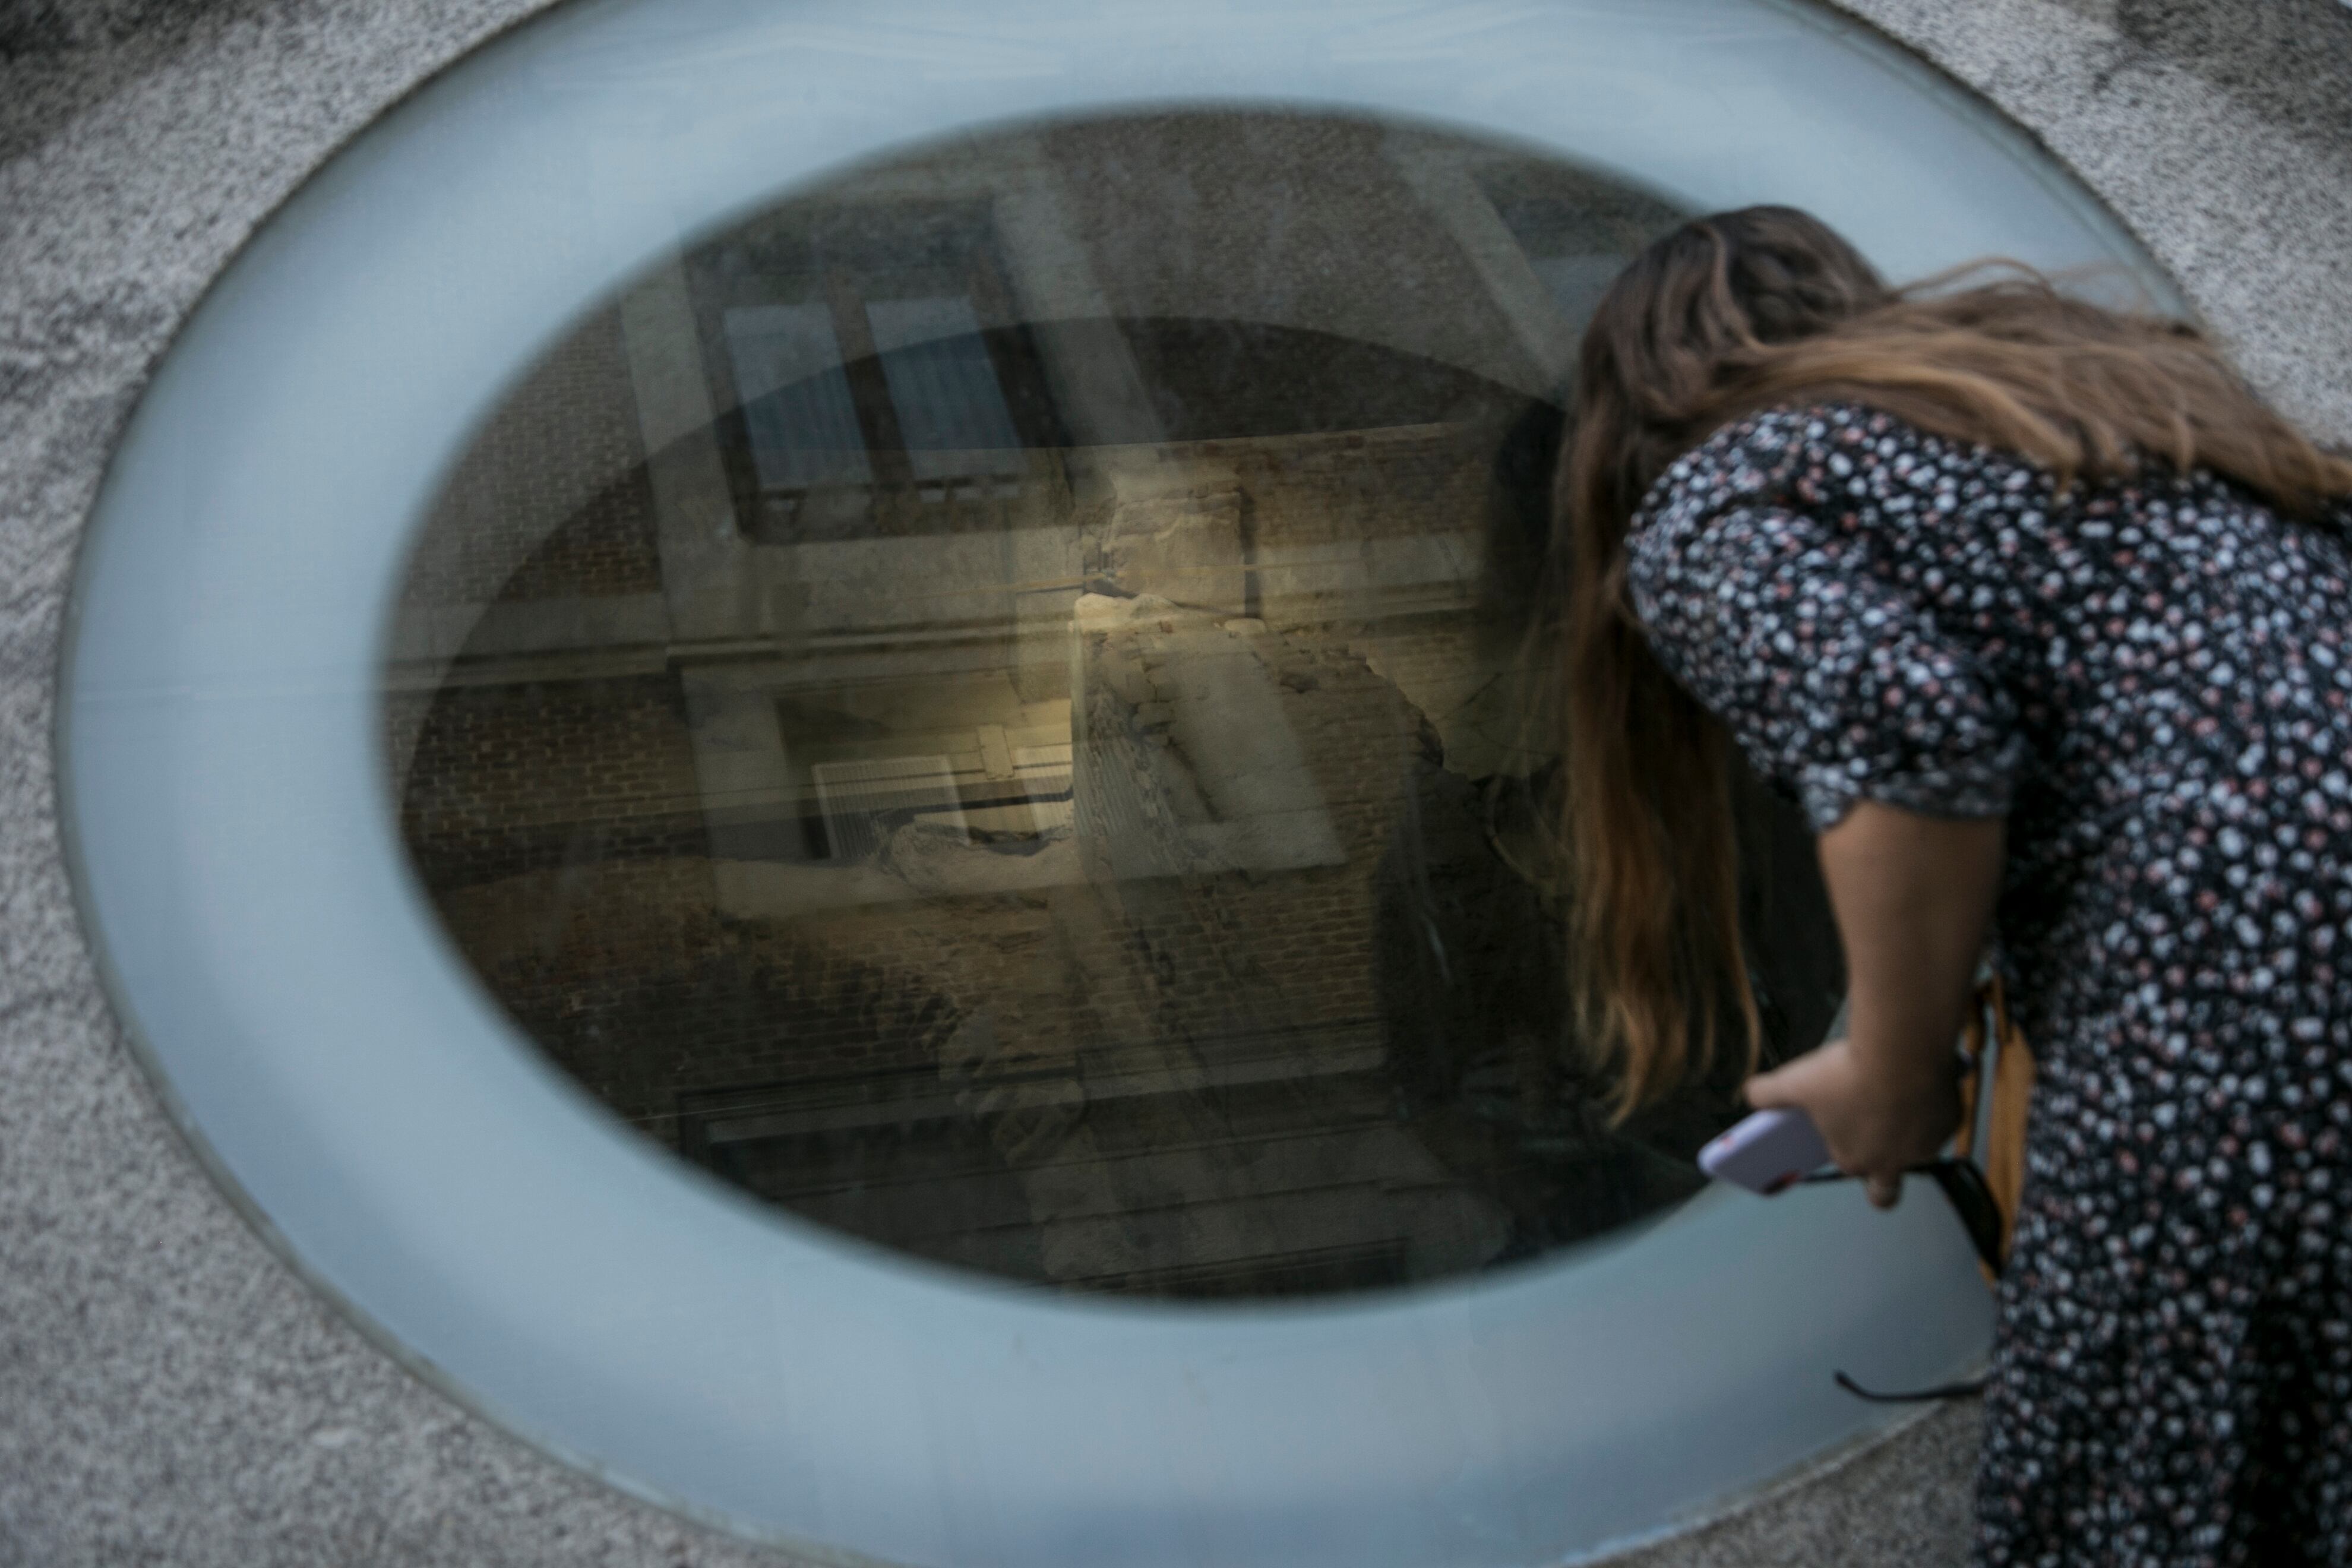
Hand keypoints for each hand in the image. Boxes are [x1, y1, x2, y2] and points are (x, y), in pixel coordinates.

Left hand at [1743, 1037, 1961, 1208]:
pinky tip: (1919, 1078)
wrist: (1901, 1051)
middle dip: (1881, 1180)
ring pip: (1917, 1148)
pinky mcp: (1949, 1122)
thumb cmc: (1846, 1073)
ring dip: (1908, 1129)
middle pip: (1887, 1192)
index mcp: (1854, 1158)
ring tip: (1898, 1092)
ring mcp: (1925, 1145)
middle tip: (1875, 1143)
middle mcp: (1893, 1162)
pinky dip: (1930, 1102)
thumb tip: (1751, 1095)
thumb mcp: (1795, 1081)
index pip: (1848, 1165)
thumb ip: (1768, 1094)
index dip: (1843, 1147)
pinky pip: (1940, 1116)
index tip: (1840, 1130)